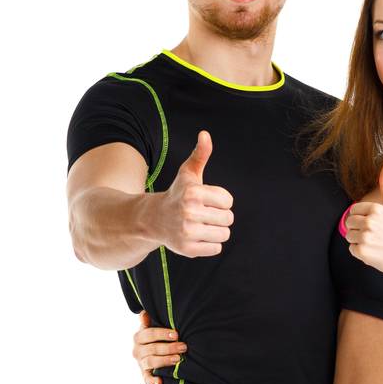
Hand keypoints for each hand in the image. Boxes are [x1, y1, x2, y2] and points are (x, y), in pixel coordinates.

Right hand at [133, 309, 187, 383]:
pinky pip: (147, 379)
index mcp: (139, 337)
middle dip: (169, 347)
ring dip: (165, 360)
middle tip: (183, 347)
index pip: (149, 334)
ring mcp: (141, 363)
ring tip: (178, 359)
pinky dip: (153, 381)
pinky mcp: (145, 374)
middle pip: (152, 348)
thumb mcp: (152, 327)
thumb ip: (149, 321)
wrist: (152, 354)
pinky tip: (161, 382)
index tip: (176, 334)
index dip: (162, 334)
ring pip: (151, 362)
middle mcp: (137, 350)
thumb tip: (144, 313)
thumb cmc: (156, 338)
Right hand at [155, 130, 233, 256]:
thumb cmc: (177, 194)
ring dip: (217, 231)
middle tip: (204, 214)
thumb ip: (200, 154)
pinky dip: (210, 244)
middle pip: (228, 218)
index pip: (228, 201)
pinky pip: (216, 248)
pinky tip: (198, 236)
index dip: (221, 201)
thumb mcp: (188, 173)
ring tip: (202, 225)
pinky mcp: (188, 249)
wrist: (154, 219)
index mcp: (193, 193)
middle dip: (220, 216)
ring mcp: (188, 232)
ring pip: (224, 234)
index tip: (206, 200)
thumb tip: (205, 134)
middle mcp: (189, 212)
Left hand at [344, 161, 382, 278]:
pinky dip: (362, 253)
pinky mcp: (364, 252)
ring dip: (360, 241)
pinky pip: (352, 249)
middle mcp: (370, 222)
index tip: (375, 224)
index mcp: (376, 209)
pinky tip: (376, 252)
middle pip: (349, 223)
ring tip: (377, 243)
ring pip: (349, 236)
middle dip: (359, 229)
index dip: (362, 218)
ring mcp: (366, 237)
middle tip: (377, 236)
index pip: (353, 211)